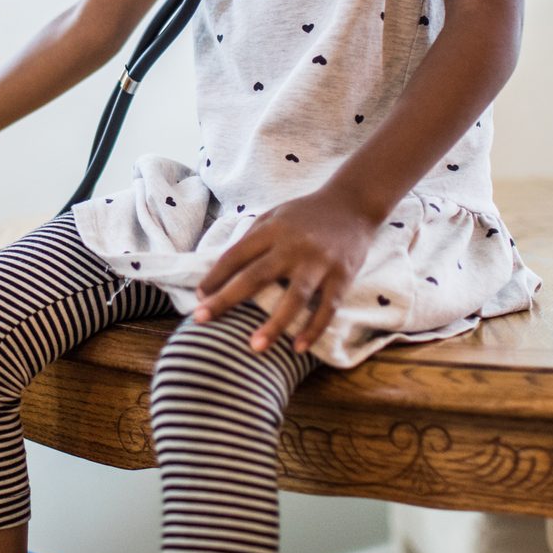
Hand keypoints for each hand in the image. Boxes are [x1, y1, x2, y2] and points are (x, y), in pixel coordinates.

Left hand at [194, 183, 378, 354]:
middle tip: (201, 319)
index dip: (215, 277)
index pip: (236, 255)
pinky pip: (327, 308)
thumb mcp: (275, 216)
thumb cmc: (306, 215)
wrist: (353, 204)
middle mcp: (294, 246)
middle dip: (226, 299)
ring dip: (274, 324)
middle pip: (256, 276)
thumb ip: (252, 239)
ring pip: (294, 297)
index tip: (198, 298)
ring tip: (255, 347)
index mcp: (272, 230)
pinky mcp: (342, 276)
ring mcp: (319, 262)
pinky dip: (313, 329)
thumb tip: (221, 269)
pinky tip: (297, 348)